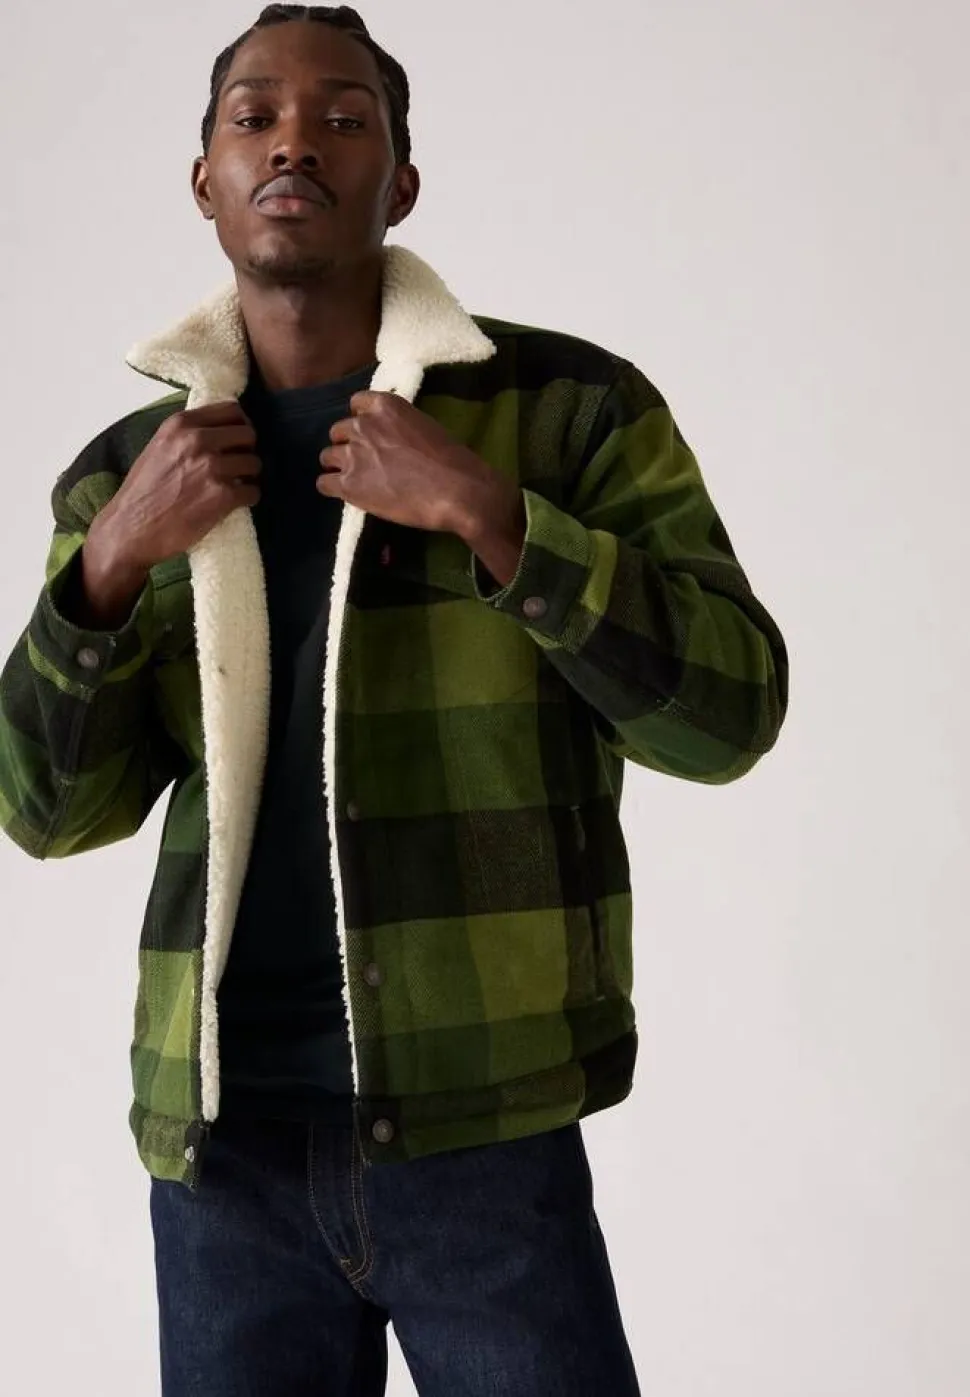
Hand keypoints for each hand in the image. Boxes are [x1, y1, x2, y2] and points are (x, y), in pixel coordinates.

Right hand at [75, 402, 261, 628]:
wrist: (130, 529)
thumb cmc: (142, 492)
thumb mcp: (159, 447)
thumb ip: (187, 435)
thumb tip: (218, 431)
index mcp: (181, 424)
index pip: (231, 410)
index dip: (240, 425)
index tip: (237, 439)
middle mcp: (198, 440)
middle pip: (248, 434)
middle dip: (247, 450)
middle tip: (239, 465)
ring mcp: (213, 467)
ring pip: (255, 463)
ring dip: (249, 476)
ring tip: (236, 486)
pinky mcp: (223, 496)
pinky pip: (254, 491)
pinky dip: (248, 498)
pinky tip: (235, 503)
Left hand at [318, 391, 520, 543]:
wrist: (457, 491)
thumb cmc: (453, 461)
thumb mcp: (425, 427)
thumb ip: (400, 427)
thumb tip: (392, 440)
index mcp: (385, 406)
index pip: (356, 403)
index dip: (361, 421)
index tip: (370, 434)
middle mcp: (364, 425)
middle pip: (338, 431)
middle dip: (348, 444)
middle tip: (365, 461)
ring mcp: (353, 455)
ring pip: (327, 456)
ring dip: (339, 466)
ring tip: (357, 480)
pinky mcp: (348, 485)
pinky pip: (323, 483)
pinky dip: (331, 488)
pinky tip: (346, 494)